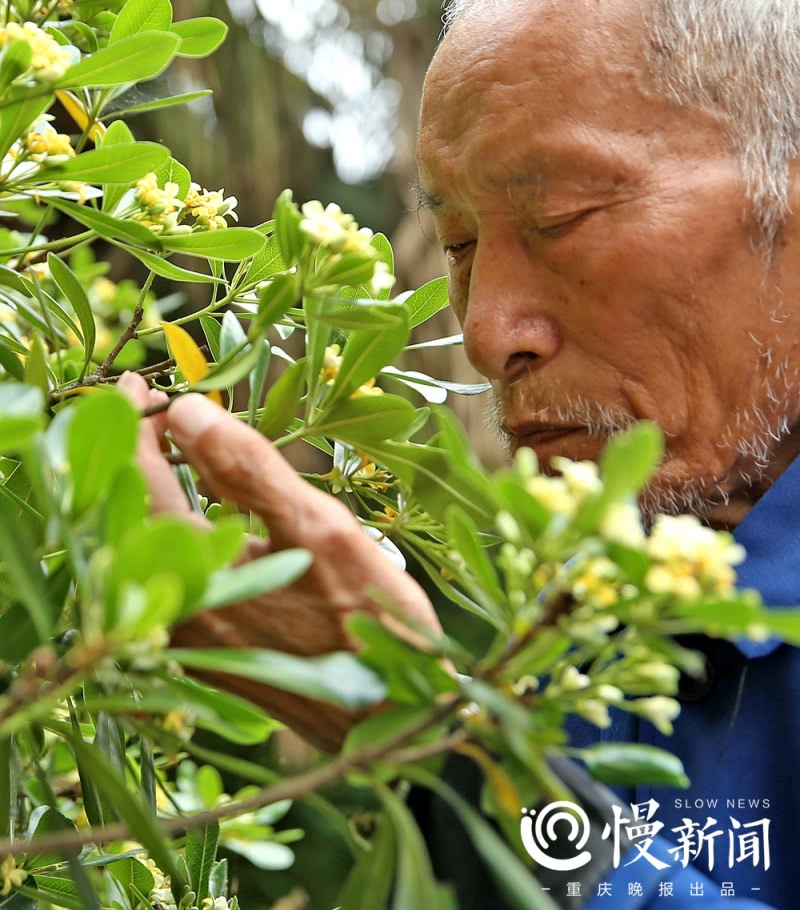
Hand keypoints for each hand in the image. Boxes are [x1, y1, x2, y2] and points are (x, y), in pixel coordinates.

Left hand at [118, 373, 440, 749]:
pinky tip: (202, 513)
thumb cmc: (368, 620)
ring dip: (157, 491)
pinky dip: (177, 529)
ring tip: (176, 450)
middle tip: (158, 411)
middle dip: (141, 455)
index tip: (138, 382)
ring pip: (152, 544)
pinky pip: (173, 572)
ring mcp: (187, 635)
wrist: (390, 716)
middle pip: (134, 511)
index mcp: (193, 571)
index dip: (134, 423)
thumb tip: (185, 410)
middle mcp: (174, 607)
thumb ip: (249, 469)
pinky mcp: (206, 650)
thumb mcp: (318, 529)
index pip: (140, 479)